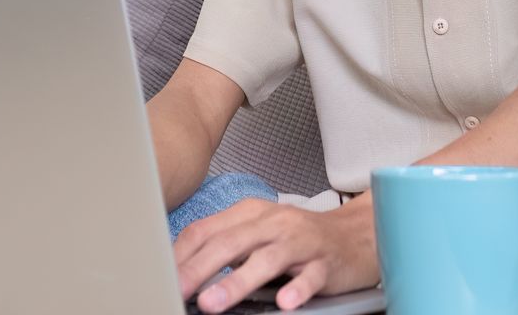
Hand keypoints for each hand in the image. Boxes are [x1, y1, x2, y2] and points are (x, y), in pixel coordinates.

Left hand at [174, 197, 378, 311]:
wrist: (356, 235)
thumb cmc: (300, 238)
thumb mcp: (259, 233)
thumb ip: (226, 247)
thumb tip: (183, 272)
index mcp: (251, 214)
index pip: (208, 229)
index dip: (182, 253)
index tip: (162, 276)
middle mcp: (274, 223)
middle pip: (232, 243)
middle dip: (200, 268)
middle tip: (179, 291)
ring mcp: (302, 242)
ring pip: (268, 260)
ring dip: (237, 281)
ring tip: (214, 303)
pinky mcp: (326, 262)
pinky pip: (311, 276)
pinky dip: (297, 288)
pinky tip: (285, 302)